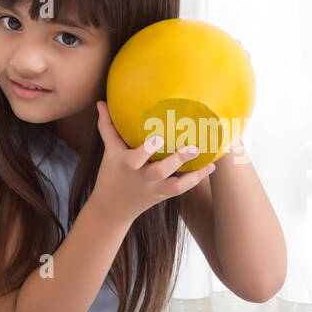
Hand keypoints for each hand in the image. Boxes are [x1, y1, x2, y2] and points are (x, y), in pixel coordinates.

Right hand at [88, 100, 214, 224]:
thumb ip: (107, 126)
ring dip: (193, 174)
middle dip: (176, 160)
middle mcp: (142, 178)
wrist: (112, 208)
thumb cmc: (110, 173)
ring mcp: (154, 188)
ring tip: (208, 160)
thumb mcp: (108, 152)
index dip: (146, 150)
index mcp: (127, 165)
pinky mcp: (163, 195)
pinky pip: (182, 189)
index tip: (158, 137)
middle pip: (160, 172)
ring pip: (175, 185)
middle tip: (194, 147)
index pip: (135, 159)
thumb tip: (101, 102)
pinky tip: (210, 167)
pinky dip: (196, 178)